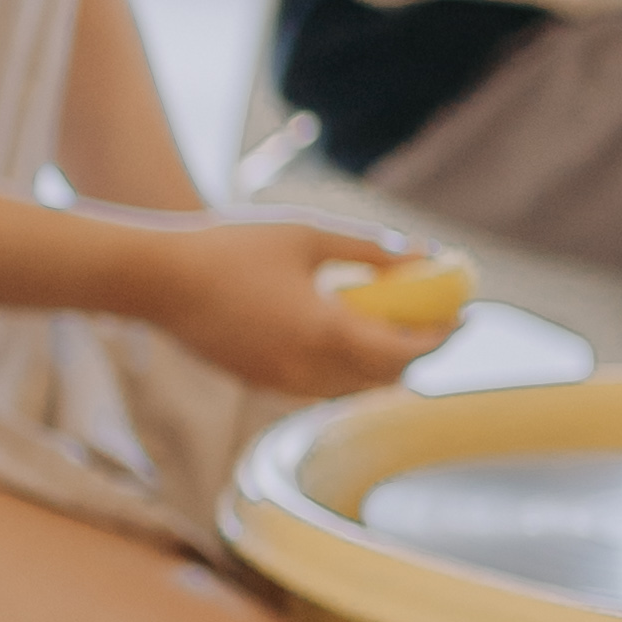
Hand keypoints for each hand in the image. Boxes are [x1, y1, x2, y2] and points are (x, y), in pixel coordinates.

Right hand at [141, 219, 458, 403]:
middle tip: (434, 321)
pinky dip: (347, 368)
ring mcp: (282, 382)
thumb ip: (369, 248)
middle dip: (417, 353)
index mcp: (324, 331)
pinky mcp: (260, 382)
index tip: (464, 315)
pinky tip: (344, 335)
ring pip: (353, 387)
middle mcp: (307, 368)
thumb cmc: (231, 247)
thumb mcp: (307, 233)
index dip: (440, 336)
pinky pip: (321, 385)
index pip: (404, 350)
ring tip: (393, 328)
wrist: (157, 280)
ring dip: (382, 364)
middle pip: (385, 377)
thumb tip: (423, 253)